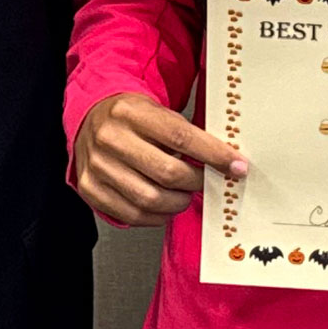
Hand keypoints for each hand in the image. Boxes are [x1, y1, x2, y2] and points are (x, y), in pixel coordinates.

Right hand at [74, 91, 243, 226]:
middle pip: (168, 173)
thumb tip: (227, 161)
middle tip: (207, 181)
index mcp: (131, 113)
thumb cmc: (133, 117)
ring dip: (178, 203)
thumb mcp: (158, 112)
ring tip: (184, 195)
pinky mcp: (90, 189)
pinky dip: (156, 216)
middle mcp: (110, 139)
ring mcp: (97, 166)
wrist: (92, 119)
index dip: (214, 155)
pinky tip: (164, 205)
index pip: (181, 137)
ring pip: (150, 199)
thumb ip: (187, 134)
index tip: (236, 166)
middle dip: (197, 182)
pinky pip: (131, 214)